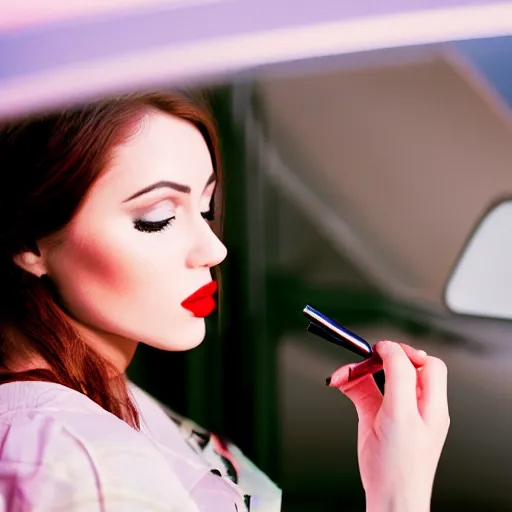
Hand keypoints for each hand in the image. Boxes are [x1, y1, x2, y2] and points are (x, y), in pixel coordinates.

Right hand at [328, 341, 449, 511]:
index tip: (383, 350)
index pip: (426, 364)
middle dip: (376, 359)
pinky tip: (341, 384)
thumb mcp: (402, 414)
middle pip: (399, 367)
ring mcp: (393, 411)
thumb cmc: (401, 468)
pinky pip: (362, 392)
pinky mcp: (374, 418)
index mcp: (431, 404)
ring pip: (376, 378)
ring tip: (343, 375)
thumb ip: (398, 376)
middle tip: (362, 359)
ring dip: (357, 371)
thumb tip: (390, 348)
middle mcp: (415, 404)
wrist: (388, 499)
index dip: (406, 352)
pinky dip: (349, 384)